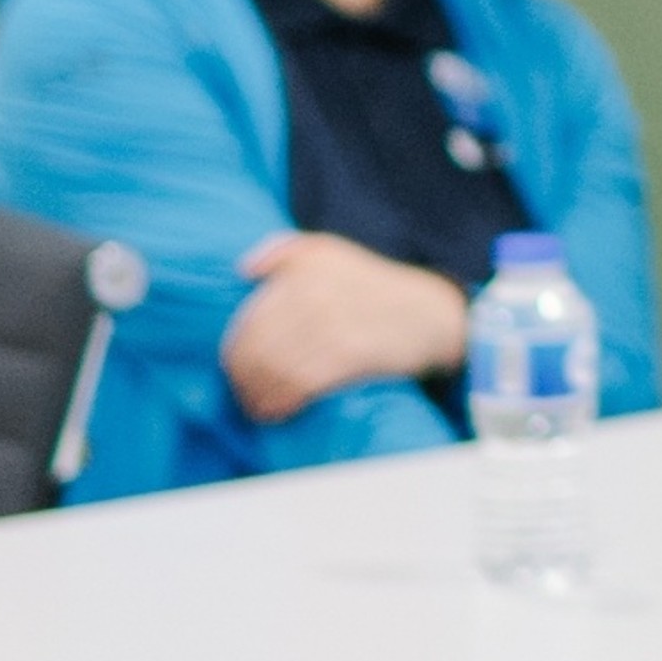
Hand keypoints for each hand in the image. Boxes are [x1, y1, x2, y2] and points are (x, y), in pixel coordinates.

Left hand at [218, 231, 469, 423]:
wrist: (428, 312)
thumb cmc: (373, 283)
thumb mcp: (329, 249)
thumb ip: (283, 249)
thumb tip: (244, 269)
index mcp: (302, 270)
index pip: (251, 320)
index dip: (235, 352)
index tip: (233, 371)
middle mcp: (313, 295)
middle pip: (259, 348)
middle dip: (243, 379)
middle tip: (243, 396)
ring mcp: (332, 325)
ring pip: (276, 369)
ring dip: (259, 395)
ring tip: (257, 408)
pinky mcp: (350, 353)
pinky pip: (302, 383)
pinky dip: (284, 401)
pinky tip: (279, 411)